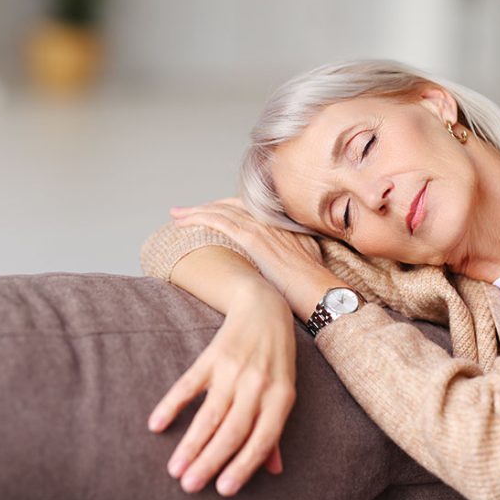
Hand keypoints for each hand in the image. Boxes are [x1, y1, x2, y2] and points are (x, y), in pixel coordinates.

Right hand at [147, 279, 296, 496]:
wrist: (264, 308)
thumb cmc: (276, 358)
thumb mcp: (283, 391)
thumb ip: (275, 431)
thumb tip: (275, 470)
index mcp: (280, 397)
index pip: (262, 439)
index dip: (244, 465)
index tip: (224, 489)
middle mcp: (258, 385)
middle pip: (232, 430)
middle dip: (210, 461)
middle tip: (189, 486)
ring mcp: (234, 370)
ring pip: (210, 413)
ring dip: (191, 443)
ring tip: (175, 468)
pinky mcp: (212, 356)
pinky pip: (189, 384)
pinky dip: (172, 404)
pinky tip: (157, 424)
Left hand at [169, 198, 324, 304]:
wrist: (322, 293)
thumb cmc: (314, 289)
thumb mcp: (305, 264)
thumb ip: (292, 256)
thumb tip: (280, 265)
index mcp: (282, 226)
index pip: (247, 209)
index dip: (226, 209)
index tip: (211, 213)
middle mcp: (271, 222)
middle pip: (232, 205)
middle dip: (207, 207)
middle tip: (185, 212)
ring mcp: (263, 228)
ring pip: (222, 210)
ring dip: (197, 211)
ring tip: (177, 215)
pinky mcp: (254, 239)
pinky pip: (220, 221)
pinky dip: (199, 218)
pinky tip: (183, 222)